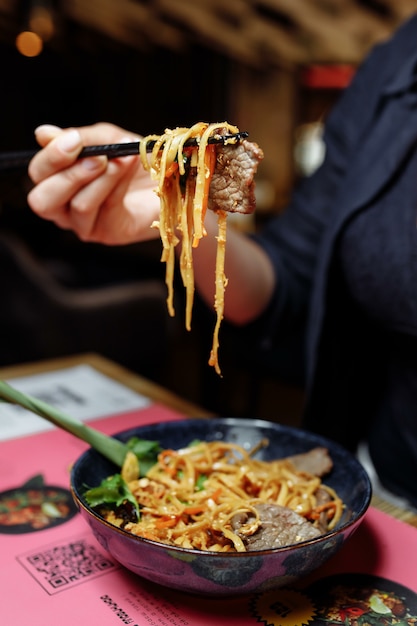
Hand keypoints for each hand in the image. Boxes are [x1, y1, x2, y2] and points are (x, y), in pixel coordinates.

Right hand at [27, 122, 159, 243]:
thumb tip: (41, 134)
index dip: (51, 157)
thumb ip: (80, 140)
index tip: (73, 140)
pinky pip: (106, 211)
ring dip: (101, 179)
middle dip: (68, 175)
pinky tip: (130, 166)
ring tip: (120, 160)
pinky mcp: (110, 233)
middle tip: (96, 156)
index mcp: (56, 181)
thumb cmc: (136, 159)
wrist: (173, 178)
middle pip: (43, 200)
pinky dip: (118, 185)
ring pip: (78, 206)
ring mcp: (85, 224)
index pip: (38, 174)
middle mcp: (64, 208)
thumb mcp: (108, 139)